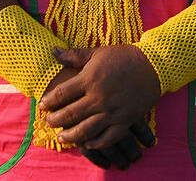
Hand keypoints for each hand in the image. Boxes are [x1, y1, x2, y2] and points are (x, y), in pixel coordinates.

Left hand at [39, 45, 160, 151]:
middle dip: (55, 120)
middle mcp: (99, 97)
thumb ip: (74, 55)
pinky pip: (108, 138)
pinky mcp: (125, 121)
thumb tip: (53, 51)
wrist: (153, 65)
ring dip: (71, 136)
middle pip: (70, 114)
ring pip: (86, 130)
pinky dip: (96, 144)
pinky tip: (87, 144)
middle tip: (48, 122)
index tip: (42, 105)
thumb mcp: (97, 53)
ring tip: (61, 137)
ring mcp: (112, 111)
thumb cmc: (123, 57)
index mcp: (90, 79)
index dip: (49, 101)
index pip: (62, 94)